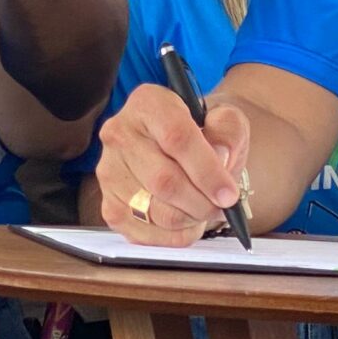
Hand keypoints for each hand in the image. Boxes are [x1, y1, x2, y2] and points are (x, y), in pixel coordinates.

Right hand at [93, 83, 251, 245]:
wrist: (184, 150)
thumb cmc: (206, 133)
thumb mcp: (226, 120)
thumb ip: (228, 131)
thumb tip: (220, 155)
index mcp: (148, 102)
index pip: (177, 138)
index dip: (207, 171)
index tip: (229, 194)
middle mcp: (120, 133)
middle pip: (164, 180)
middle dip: (201, 202)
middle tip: (223, 207)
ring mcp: (109, 171)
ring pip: (153, 211)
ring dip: (190, 220)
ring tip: (206, 211)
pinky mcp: (108, 204)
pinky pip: (143, 233)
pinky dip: (173, 236)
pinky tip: (188, 223)